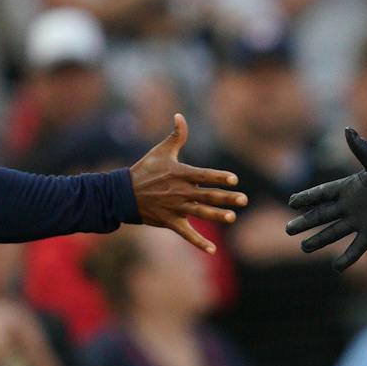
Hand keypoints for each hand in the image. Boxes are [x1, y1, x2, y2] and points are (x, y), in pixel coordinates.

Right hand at [130, 113, 246, 253]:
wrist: (123, 193)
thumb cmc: (145, 170)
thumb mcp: (161, 151)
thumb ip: (176, 135)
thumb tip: (180, 115)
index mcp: (180, 174)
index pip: (204, 175)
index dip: (219, 177)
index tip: (234, 179)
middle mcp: (181, 192)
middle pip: (208, 195)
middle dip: (226, 198)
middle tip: (244, 200)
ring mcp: (176, 208)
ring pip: (201, 213)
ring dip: (217, 216)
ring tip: (232, 218)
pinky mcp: (171, 222)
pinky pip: (187, 234)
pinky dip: (199, 243)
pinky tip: (213, 250)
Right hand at [285, 129, 366, 270]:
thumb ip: (361, 149)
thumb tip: (347, 129)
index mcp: (348, 188)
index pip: (322, 193)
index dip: (307, 197)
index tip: (292, 202)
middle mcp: (349, 206)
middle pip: (322, 215)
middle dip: (305, 222)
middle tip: (288, 229)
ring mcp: (359, 221)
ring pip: (333, 232)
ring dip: (319, 240)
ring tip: (303, 247)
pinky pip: (356, 247)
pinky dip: (347, 257)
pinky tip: (337, 267)